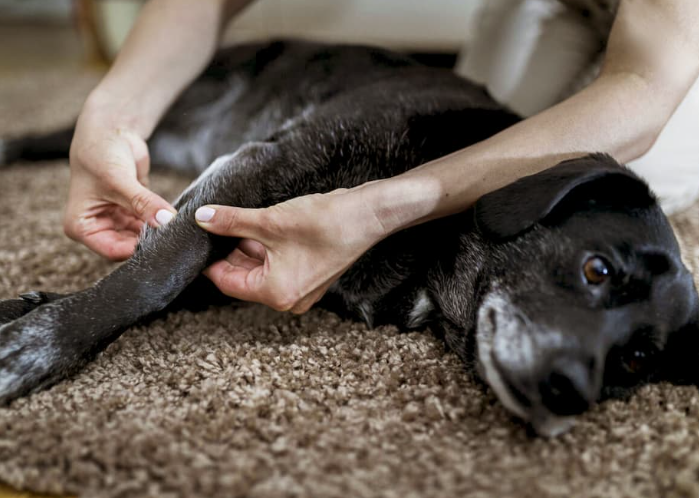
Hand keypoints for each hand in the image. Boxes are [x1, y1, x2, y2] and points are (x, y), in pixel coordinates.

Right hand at [64, 99, 176, 260]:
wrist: (110, 132)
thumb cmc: (100, 154)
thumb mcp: (119, 181)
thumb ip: (142, 203)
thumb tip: (166, 221)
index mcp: (81, 227)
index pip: (112, 251)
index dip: (137, 249)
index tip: (161, 241)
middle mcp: (98, 227)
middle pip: (128, 246)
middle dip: (149, 241)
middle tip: (173, 236)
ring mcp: (116, 221)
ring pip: (141, 237)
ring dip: (157, 232)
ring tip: (175, 227)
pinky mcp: (133, 212)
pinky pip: (150, 225)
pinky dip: (161, 223)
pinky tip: (174, 220)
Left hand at [195, 188, 387, 312]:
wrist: (367, 216)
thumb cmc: (323, 223)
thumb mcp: (269, 221)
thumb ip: (231, 222)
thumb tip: (201, 219)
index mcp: (276, 294)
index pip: (227, 282)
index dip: (208, 260)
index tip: (195, 241)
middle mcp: (288, 299)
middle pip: (243, 277)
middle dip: (228, 252)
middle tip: (211, 227)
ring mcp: (301, 289)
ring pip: (259, 270)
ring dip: (246, 248)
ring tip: (235, 222)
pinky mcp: (309, 276)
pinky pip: (277, 266)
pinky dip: (265, 249)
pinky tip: (257, 226)